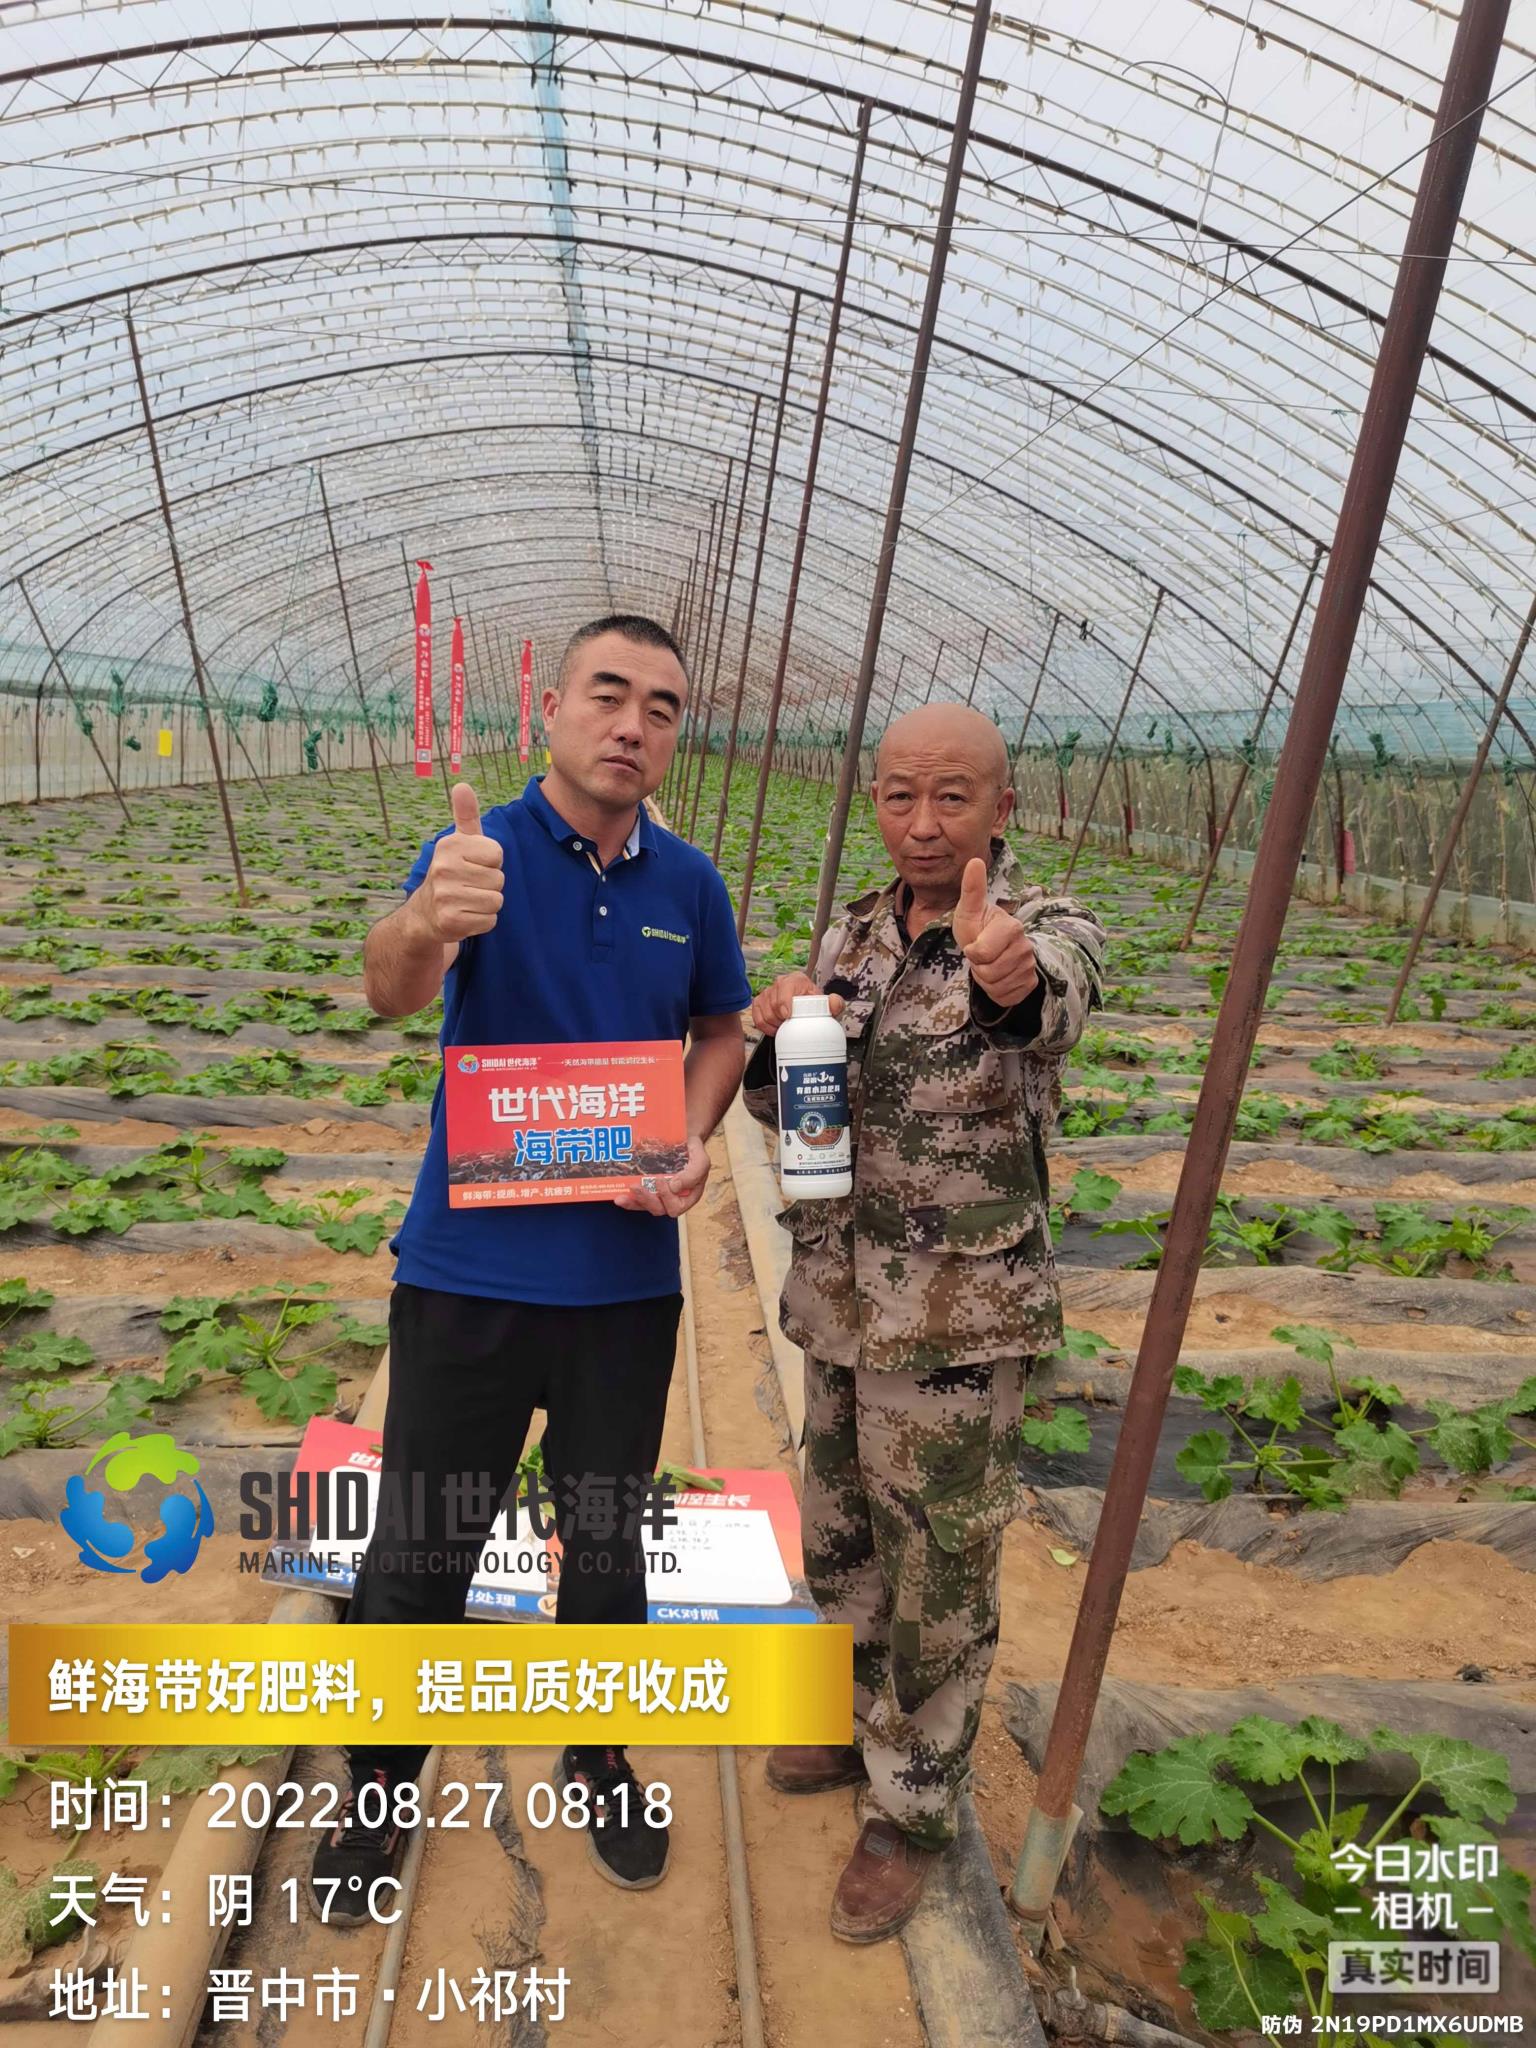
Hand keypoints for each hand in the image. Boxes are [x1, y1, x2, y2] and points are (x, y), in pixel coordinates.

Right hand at [414, 782, 504, 940]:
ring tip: (467, 900)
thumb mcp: (458, 842)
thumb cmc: (451, 872)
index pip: (497, 853)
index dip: (491, 862)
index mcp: (449, 845)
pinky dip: (482, 922)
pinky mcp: (450, 921)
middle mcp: (444, 868)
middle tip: (469, 886)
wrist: (425, 913)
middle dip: (489, 885)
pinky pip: (489, 921)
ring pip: (496, 901)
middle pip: (499, 879)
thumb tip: (462, 785)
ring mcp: (446, 896)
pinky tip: (465, 915)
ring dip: (486, 904)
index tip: (473, 865)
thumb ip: (466, 815)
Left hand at [612, 1134, 711, 1216]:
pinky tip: (619, 1196)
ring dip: (634, 1202)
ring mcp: (658, 1195)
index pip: (677, 1207)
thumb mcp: (701, 1160)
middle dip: (646, 1200)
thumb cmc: (694, 1152)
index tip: (660, 1179)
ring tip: (623, 1195)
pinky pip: (637, 1200)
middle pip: (659, 1209)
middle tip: (635, 1186)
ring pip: (646, 1206)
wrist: (683, 1139)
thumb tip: (674, 1187)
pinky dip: (628, 1200)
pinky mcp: (647, 1190)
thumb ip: (693, 1174)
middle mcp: (673, 1199)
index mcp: (688, 1196)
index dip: (667, 1198)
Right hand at [749, 971, 844, 1035]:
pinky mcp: (759, 1003)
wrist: (807, 1008)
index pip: (784, 988)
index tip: (788, 1015)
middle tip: (792, 1025)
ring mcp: (767, 993)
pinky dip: (766, 1027)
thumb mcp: (827, 1004)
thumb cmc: (814, 1004)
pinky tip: (776, 1028)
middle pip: (773, 1004)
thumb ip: (835, 1003)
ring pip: (765, 1013)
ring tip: (786, 1026)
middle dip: (782, 1019)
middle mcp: (780, 983)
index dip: (784, 1002)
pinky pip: (757, 1019)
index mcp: (796, 979)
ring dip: (775, 1024)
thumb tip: (834, 1003)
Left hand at [953, 857, 1038, 1006]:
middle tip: (980, 955)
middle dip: (978, 967)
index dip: (971, 952)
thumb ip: (972, 888)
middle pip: (989, 972)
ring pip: (997, 986)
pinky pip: (1006, 997)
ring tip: (988, 964)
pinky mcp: (1030, 983)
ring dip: (985, 979)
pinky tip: (997, 977)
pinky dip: (996, 991)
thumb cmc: (977, 927)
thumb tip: (974, 860)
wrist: (991, 948)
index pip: (981, 953)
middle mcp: (1025, 947)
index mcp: (1012, 927)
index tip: (974, 942)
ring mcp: (1029, 966)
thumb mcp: (969, 909)